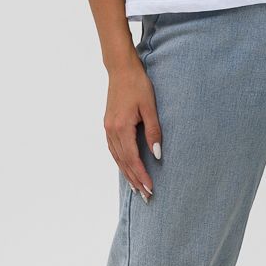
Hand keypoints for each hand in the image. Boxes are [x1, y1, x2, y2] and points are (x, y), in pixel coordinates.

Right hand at [103, 55, 161, 200]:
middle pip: (123, 162)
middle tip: (146, 196)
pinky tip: (127, 168)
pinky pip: (113, 150)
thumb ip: (154, 131)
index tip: (150, 188)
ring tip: (137, 188)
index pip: (132, 159)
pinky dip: (121, 162)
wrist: (121, 69)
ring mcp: (107, 128)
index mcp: (121, 127)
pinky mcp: (108, 125)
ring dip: (127, 174)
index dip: (141, 175)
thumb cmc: (138, 85)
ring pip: (117, 158)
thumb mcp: (150, 107)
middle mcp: (111, 131)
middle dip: (135, 180)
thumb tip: (158, 155)